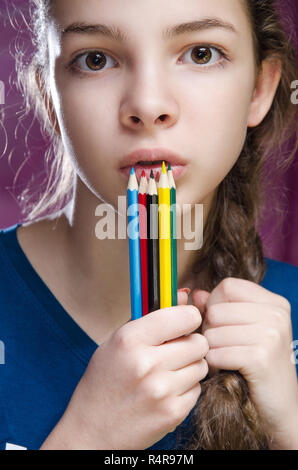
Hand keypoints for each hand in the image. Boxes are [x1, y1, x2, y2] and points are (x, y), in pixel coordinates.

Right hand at [42, 289, 208, 449]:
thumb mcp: (117, 342)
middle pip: (199, 342)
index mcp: (130, 339)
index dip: (188, 317)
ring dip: (190, 366)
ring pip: (201, 366)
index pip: (184, 317)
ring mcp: (162, 391)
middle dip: (191, 343)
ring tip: (168, 372)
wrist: (91, 431)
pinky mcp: (173, 413)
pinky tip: (167, 391)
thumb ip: (153, 317)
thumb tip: (187, 295)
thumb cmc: (103, 381)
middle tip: (177, 350)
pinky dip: (186, 388)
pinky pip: (197, 389)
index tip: (184, 323)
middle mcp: (147, 364)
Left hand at [192, 278, 297, 448]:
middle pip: (216, 309)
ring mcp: (271, 335)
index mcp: (274, 303)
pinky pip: (217, 353)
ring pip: (213, 332)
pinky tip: (226, 370)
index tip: (218, 323)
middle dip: (209, 330)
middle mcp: (276, 314)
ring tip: (224, 360)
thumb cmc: (256, 367)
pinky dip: (214, 364)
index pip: (227, 286)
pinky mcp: (261, 357)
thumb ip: (218, 308)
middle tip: (221, 347)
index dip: (214, 304)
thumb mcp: (241, 330)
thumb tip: (197, 293)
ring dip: (210, 350)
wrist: (279, 409)